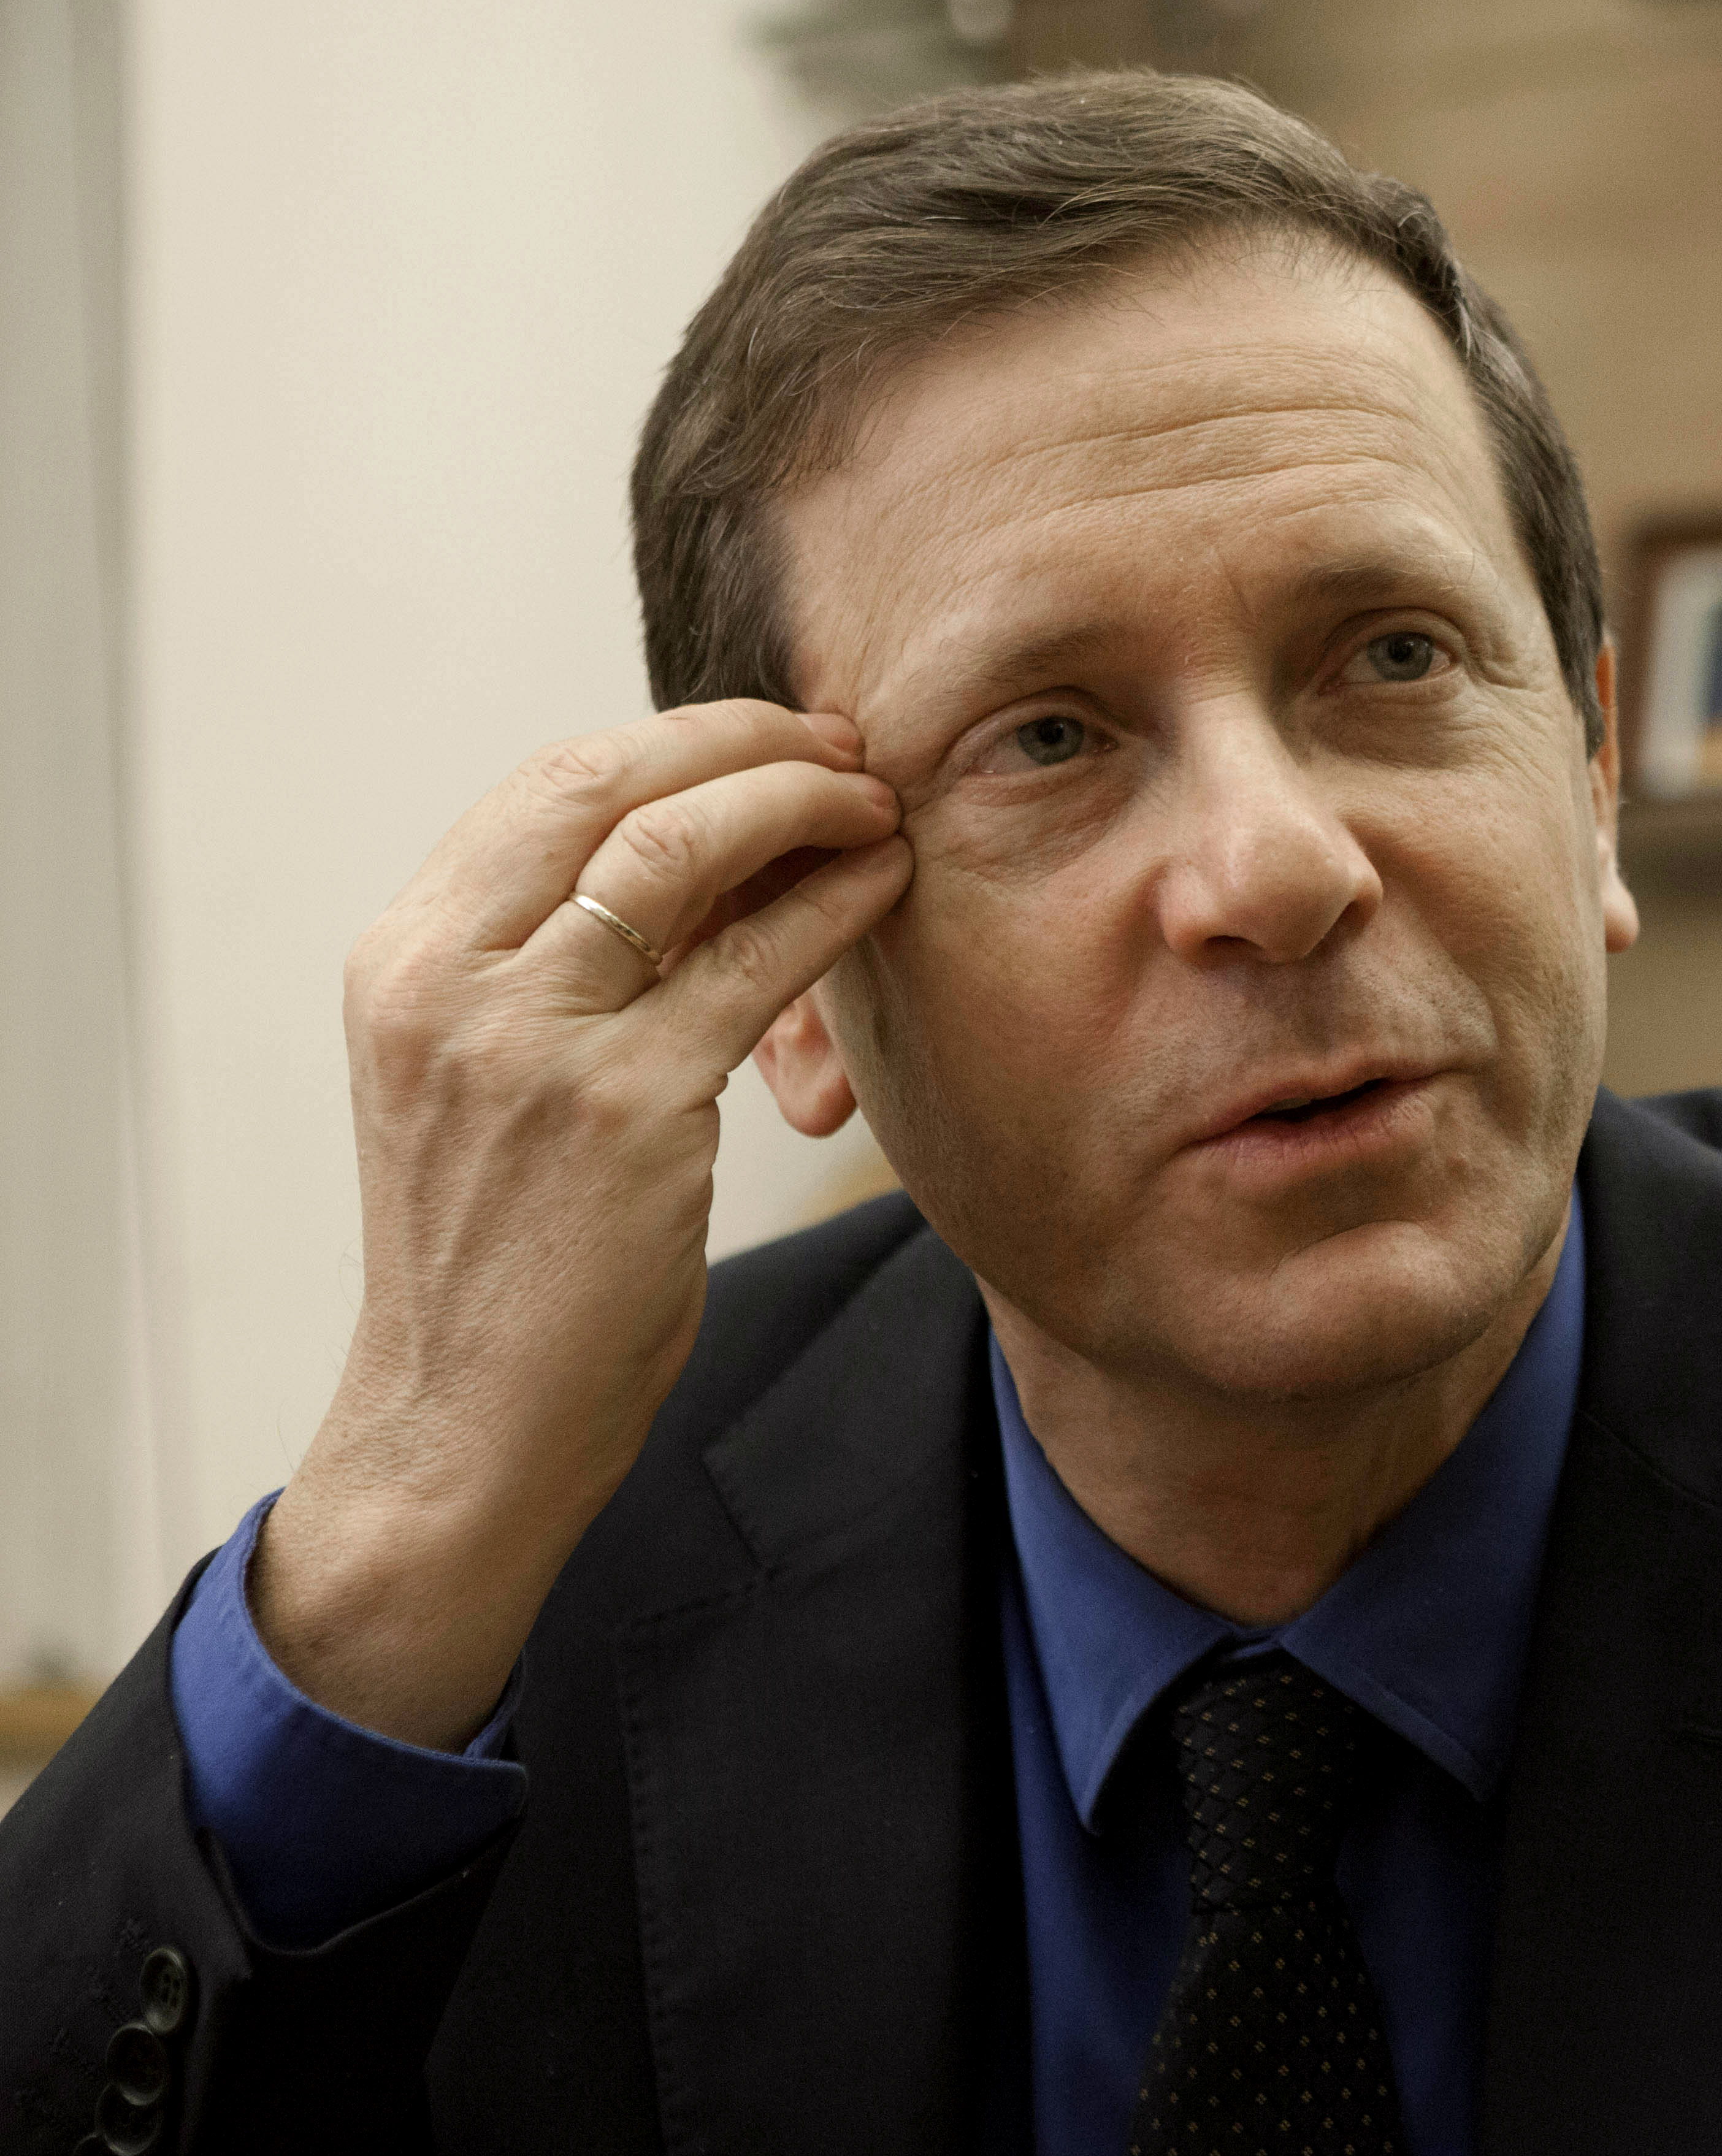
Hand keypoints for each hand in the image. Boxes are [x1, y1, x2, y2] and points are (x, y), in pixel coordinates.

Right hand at [254, 702, 911, 1747]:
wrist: (461, 1419)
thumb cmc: (498, 1253)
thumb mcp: (483, 1080)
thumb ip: (554, 964)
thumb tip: (693, 850)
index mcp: (402, 961)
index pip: (545, 784)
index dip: (676, 739)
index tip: (769, 736)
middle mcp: (449, 982)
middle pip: (607, 785)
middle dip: (743, 744)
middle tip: (840, 746)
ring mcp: (531, 1041)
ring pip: (684, 851)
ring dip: (799, 803)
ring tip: (875, 801)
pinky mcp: (623, 1108)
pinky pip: (756, 964)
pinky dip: (833, 903)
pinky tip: (885, 882)